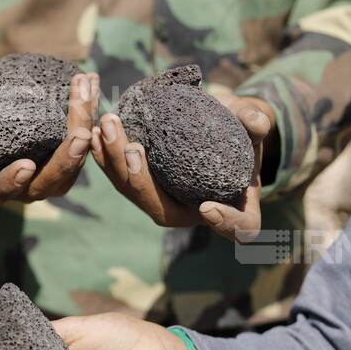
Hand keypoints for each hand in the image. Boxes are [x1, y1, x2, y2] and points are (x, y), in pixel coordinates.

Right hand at [0, 72, 98, 208]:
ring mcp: (45, 175)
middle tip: (80, 133)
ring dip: (84, 131)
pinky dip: (90, 116)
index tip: (25, 165)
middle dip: (66, 160)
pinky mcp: (66, 157)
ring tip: (86, 94)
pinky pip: (83, 146)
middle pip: (46, 184)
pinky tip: (92, 88)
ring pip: (71, 166)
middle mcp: (18, 186)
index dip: (10, 183)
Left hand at [91, 95, 271, 242]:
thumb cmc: (241, 125)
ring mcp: (165, 200)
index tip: (208, 206)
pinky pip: (119, 178)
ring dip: (114, 163)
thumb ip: (256, 121)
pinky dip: (104, 157)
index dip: (224, 224)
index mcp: (235, 205)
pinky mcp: (143, 184)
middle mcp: (194, 211)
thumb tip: (257, 123)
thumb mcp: (253, 120)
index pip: (237, 229)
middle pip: (164, 212)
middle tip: (131, 147)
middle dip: (141, 180)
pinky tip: (92, 134)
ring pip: (134, 193)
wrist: (215, 120)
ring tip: (105, 128)